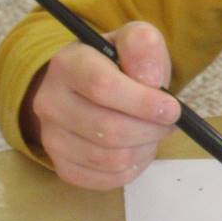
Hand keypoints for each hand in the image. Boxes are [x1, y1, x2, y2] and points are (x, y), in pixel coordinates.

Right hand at [20, 21, 179, 189]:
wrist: (89, 87)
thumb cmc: (119, 64)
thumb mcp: (134, 41)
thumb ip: (144, 47)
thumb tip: (151, 80)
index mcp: (68, 64)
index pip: (102, 87)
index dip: (143, 102)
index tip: (172, 108)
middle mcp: (50, 102)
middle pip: (108, 129)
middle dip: (150, 130)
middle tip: (168, 122)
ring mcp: (52, 138)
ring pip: (111, 159)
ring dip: (144, 148)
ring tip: (152, 132)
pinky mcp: (63, 166)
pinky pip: (107, 179)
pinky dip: (133, 167)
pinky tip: (138, 147)